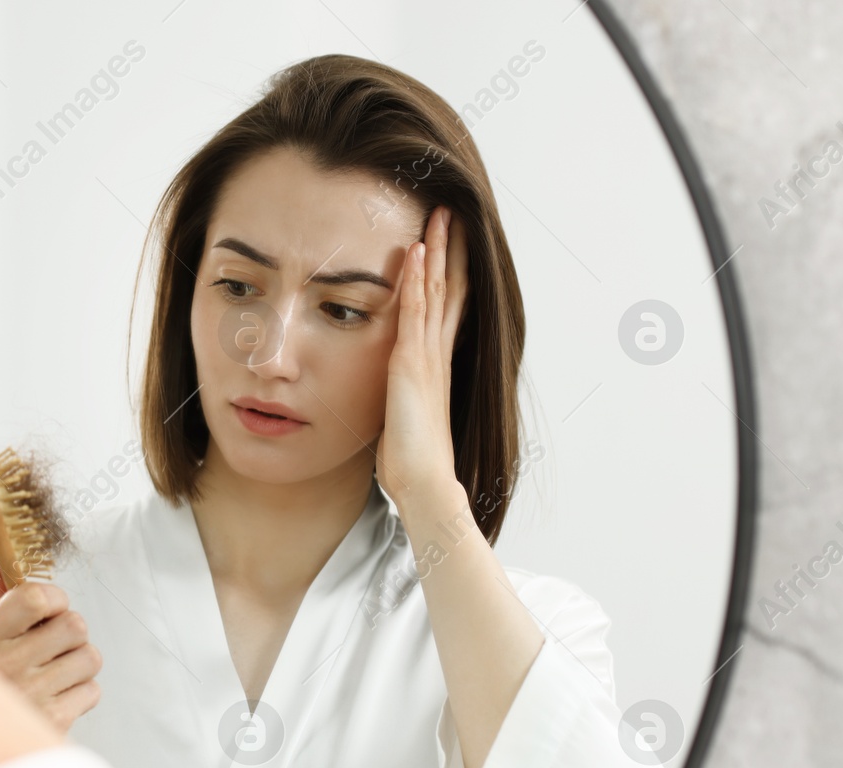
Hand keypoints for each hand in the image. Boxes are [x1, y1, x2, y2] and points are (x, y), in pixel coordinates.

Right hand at [0, 533, 100, 732]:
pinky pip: (93, 691)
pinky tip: (57, 696)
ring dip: (78, 664)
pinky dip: (81, 693)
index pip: (36, 596)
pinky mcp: (53, 722)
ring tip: (53, 672)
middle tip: (50, 646)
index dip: (54, 599)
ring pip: (90, 657)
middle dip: (70, 635)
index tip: (46, 610)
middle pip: (75, 625)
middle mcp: (7, 664)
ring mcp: (31, 695)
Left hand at [375, 205, 468, 517]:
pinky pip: (415, 312)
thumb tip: (391, 390)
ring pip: (435, 291)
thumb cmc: (411, 457)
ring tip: (439, 215)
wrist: (424, 480)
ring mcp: (427, 355)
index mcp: (435, 362)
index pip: (446, 305)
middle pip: (448, 288)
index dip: (449, 271)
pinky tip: (416, 251)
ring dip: (437, 251)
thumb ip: (400, 393)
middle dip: (451, 249)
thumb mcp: (403, 413)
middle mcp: (436, 352)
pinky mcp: (413, 363)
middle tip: (452, 211)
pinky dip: (417, 280)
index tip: (449, 240)